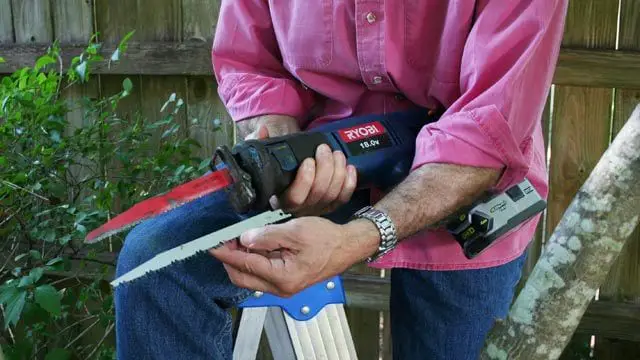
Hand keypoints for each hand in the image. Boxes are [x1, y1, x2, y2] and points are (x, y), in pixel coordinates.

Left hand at [209, 217, 379, 296]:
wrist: (347, 247)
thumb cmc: (326, 239)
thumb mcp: (295, 231)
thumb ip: (267, 236)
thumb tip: (243, 238)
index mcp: (282, 277)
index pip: (245, 265)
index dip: (226, 253)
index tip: (211, 243)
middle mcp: (281, 288)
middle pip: (242, 278)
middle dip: (229, 259)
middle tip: (224, 239)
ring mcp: (283, 287)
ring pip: (250, 277)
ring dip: (240, 259)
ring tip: (238, 239)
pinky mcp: (286, 281)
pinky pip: (261, 274)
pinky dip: (253, 260)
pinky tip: (253, 245)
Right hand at [238, 114, 357, 215]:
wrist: (287, 175)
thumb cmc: (276, 167)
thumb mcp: (264, 155)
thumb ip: (260, 142)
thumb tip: (263, 131)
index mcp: (280, 199)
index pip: (295, 198)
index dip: (305, 180)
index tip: (308, 160)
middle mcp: (299, 209)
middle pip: (318, 194)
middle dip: (325, 168)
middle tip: (324, 149)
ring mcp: (316, 209)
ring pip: (332, 195)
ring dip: (338, 172)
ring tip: (336, 154)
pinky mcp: (329, 206)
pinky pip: (343, 198)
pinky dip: (349, 183)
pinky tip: (349, 168)